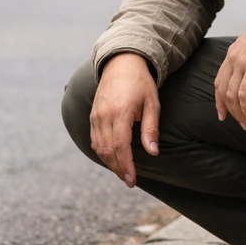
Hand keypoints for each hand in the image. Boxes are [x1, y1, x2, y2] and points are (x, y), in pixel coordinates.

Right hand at [90, 53, 160, 187]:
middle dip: (118, 169)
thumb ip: (151, 128)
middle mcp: (104, 116)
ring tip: (122, 172)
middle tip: (129, 181)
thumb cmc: (140, 83)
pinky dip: (103, 152)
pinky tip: (113, 159)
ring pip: (99, 148)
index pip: (120, 146)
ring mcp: (95, 117)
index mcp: (120, 113)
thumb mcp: (152, 103)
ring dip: (110, 163)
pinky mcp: (92, 116)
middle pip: (108, 151)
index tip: (132, 179)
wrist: (120, 63)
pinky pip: (95, 140)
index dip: (126, 165)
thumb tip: (153, 152)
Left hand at [214, 6, 245, 129]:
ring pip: (231, 96)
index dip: (219, 100)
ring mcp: (240, 64)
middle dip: (228, 110)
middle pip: (223, 91)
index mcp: (232, 55)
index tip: (222, 113)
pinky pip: (244, 95)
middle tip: (237, 122)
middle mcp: (232, 60)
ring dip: (238, 113)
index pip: (219, 81)